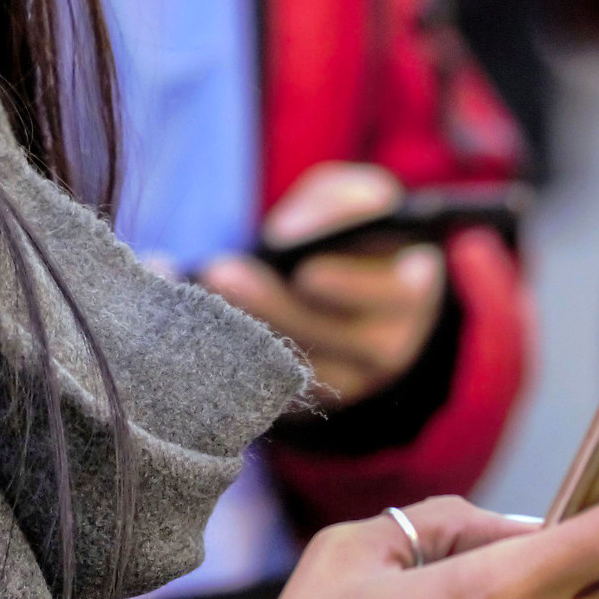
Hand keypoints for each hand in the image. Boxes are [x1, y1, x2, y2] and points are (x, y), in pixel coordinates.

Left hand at [200, 163, 444, 405]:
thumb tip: (289, 232)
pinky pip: (270, 391)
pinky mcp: (309, 401)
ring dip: (242, 334)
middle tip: (222, 273)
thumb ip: (336, 200)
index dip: (348, 285)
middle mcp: (388, 346)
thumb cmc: (356, 234)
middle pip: (333, 338)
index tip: (305, 272)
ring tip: (199, 297)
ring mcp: (349, 381)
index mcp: (412, 290)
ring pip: (296, 369)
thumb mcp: (359, 197)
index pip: (394, 295)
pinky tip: (187, 328)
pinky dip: (227, 362)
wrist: (359, 294)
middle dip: (275, 306)